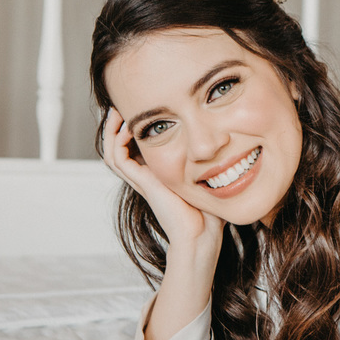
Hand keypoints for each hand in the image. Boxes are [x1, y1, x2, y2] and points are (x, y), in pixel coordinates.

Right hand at [101, 107, 224, 248]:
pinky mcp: (143, 183)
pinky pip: (119, 160)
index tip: (142, 108)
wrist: (202, 234)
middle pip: (119, 147)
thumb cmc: (210, 211)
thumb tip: (228, 142)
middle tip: (119, 105)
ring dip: (112, 130)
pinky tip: (128, 128)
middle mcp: (146, 175)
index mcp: (159, 173)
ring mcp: (142, 180)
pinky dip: (118, 142)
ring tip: (116, 111)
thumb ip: (211, 162)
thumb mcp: (209, 178)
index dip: (135, 128)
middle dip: (117, 125)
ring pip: (113, 152)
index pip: (138, 146)